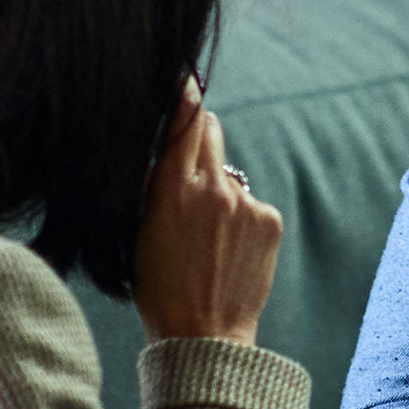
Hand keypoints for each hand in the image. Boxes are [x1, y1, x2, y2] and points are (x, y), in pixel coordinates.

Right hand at [134, 80, 282, 345]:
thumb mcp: (138, 231)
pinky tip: (229, 250)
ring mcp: (245, 203)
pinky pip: (251, 203)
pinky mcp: (269, 219)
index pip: (182, 120)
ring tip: (206, 237)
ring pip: (229, 175)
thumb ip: (153, 185)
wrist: (203, 336)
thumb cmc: (159, 287)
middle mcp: (212, 188)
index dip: (183, 93)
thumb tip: (165, 149)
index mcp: (171, 189)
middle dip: (200, 138)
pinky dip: (241, 218)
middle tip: (189, 166)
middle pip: (211, 132)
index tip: (184, 73)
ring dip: (218, 190)